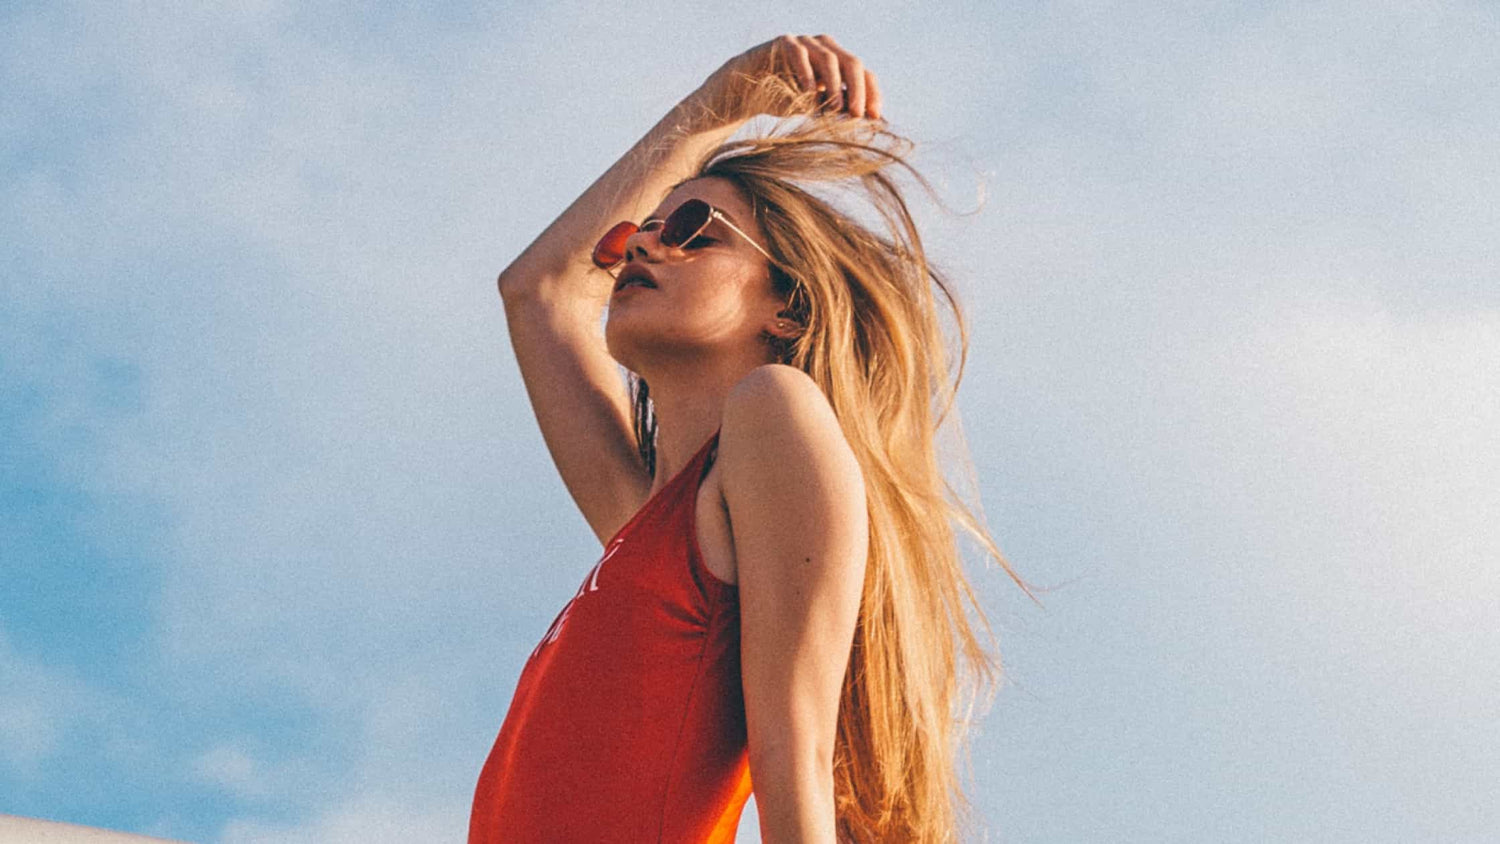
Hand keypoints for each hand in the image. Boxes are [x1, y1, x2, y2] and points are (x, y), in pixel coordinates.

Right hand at [686, 34, 883, 125]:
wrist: (747, 90)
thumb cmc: (784, 99)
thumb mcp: (814, 108)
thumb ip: (835, 108)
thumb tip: (863, 122)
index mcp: (838, 61)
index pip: (863, 73)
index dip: (872, 94)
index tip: (875, 118)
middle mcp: (825, 47)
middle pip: (852, 62)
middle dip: (858, 90)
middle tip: (857, 115)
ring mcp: (806, 42)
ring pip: (829, 58)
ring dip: (834, 85)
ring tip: (834, 110)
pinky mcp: (784, 42)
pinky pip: (799, 54)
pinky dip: (807, 73)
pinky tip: (809, 93)